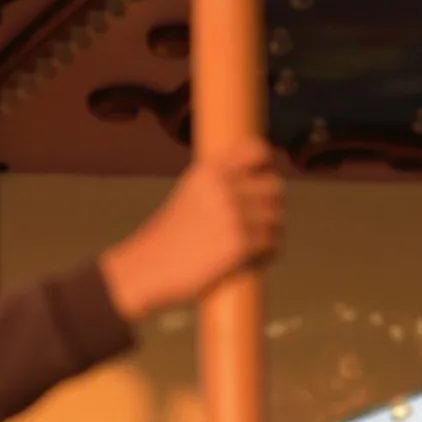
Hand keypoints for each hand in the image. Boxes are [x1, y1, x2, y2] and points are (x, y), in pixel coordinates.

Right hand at [99, 138, 283, 321]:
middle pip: (275, 187)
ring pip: (277, 219)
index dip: (266, 167)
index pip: (257, 151)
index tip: (261, 184)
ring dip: (268, 235)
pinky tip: (247, 262)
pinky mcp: (241, 243)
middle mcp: (223, 187)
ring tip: (248, 248)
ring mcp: (234, 214)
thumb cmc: (168, 241)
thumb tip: (262, 186)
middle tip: (254, 227)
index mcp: (209, 171)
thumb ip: (220, 186)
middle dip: (269, 208)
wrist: (144, 271)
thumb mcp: (189, 197)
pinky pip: (273, 245)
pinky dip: (265, 256)